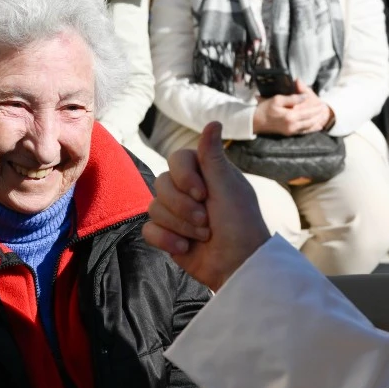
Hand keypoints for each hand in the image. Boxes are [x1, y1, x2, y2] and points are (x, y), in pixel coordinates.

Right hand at [143, 122, 270, 290]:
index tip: (203, 194)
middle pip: (161, 184)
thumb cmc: (240, 224)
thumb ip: (213, 156)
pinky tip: (185, 248)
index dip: (184, 177)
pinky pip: (148, 230)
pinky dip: (166, 239)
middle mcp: (187, 190)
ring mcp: (175, 213)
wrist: (237, 265)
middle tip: (207, 221)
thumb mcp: (228, 188)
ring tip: (203, 236)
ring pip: (154, 208)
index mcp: (204, 173)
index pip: (176, 159)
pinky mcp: (166, 234)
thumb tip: (213, 121)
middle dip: (183, 207)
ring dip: (179, 225)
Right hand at [252, 88, 331, 135]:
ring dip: (316, 122)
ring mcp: (290, 131)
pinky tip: (315, 126)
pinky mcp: (288, 133)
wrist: (255, 122)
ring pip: (308, 127)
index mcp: (290, 116)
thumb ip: (293, 98)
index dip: (316, 108)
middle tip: (325, 109)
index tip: (322, 103)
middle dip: (318, 115)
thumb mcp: (278, 99)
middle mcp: (292, 125)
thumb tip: (305, 97)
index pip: (308, 112)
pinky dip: (311, 129)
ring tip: (323, 116)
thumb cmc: (265, 108)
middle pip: (310, 120)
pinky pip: (303, 132)